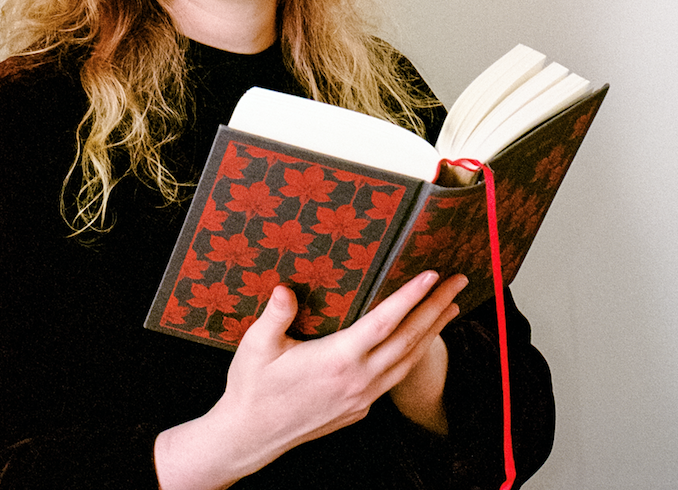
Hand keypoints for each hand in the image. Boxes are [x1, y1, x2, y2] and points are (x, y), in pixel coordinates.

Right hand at [154, 271, 465, 489]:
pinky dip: (415, 355)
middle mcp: (358, 380)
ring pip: (408, 360)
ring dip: (433, 331)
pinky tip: (419, 343)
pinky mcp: (358, 408)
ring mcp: (362, 397)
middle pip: (408, 339)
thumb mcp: (257, 345)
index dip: (410, 297)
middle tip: (459, 281)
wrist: (250, 435)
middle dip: (437, 307)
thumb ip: (275, 315)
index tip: (432, 275)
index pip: (384, 322)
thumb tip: (285, 289)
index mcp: (337, 359)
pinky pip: (396, 377)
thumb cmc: (252, 387)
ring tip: (451, 306)